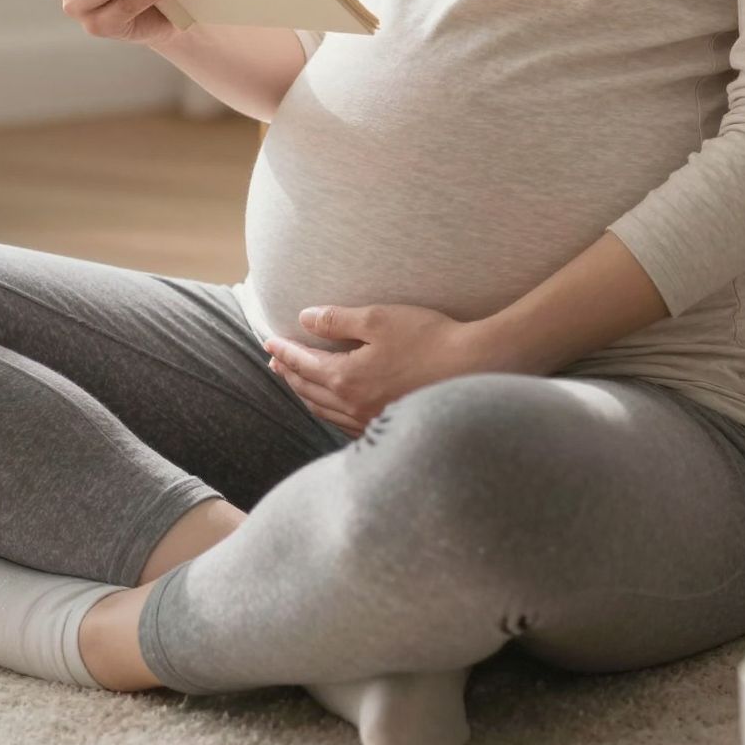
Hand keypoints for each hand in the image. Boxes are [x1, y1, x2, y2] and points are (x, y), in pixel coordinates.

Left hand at [265, 300, 483, 434]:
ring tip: (296, 382)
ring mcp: (372, 420)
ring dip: (306, 393)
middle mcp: (353, 405)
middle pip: (309, 390)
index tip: (268, 341)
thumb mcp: (378, 319)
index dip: (283, 351)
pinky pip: (346, 422)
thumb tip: (304, 319)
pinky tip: (334, 406)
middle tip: (274, 361)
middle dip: (288, 373)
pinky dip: (330, 411)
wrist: (475, 368)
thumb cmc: (428, 338)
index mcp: (346, 378)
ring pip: (326, 410)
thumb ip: (336, 320)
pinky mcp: (390, 425)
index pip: (303, 364)